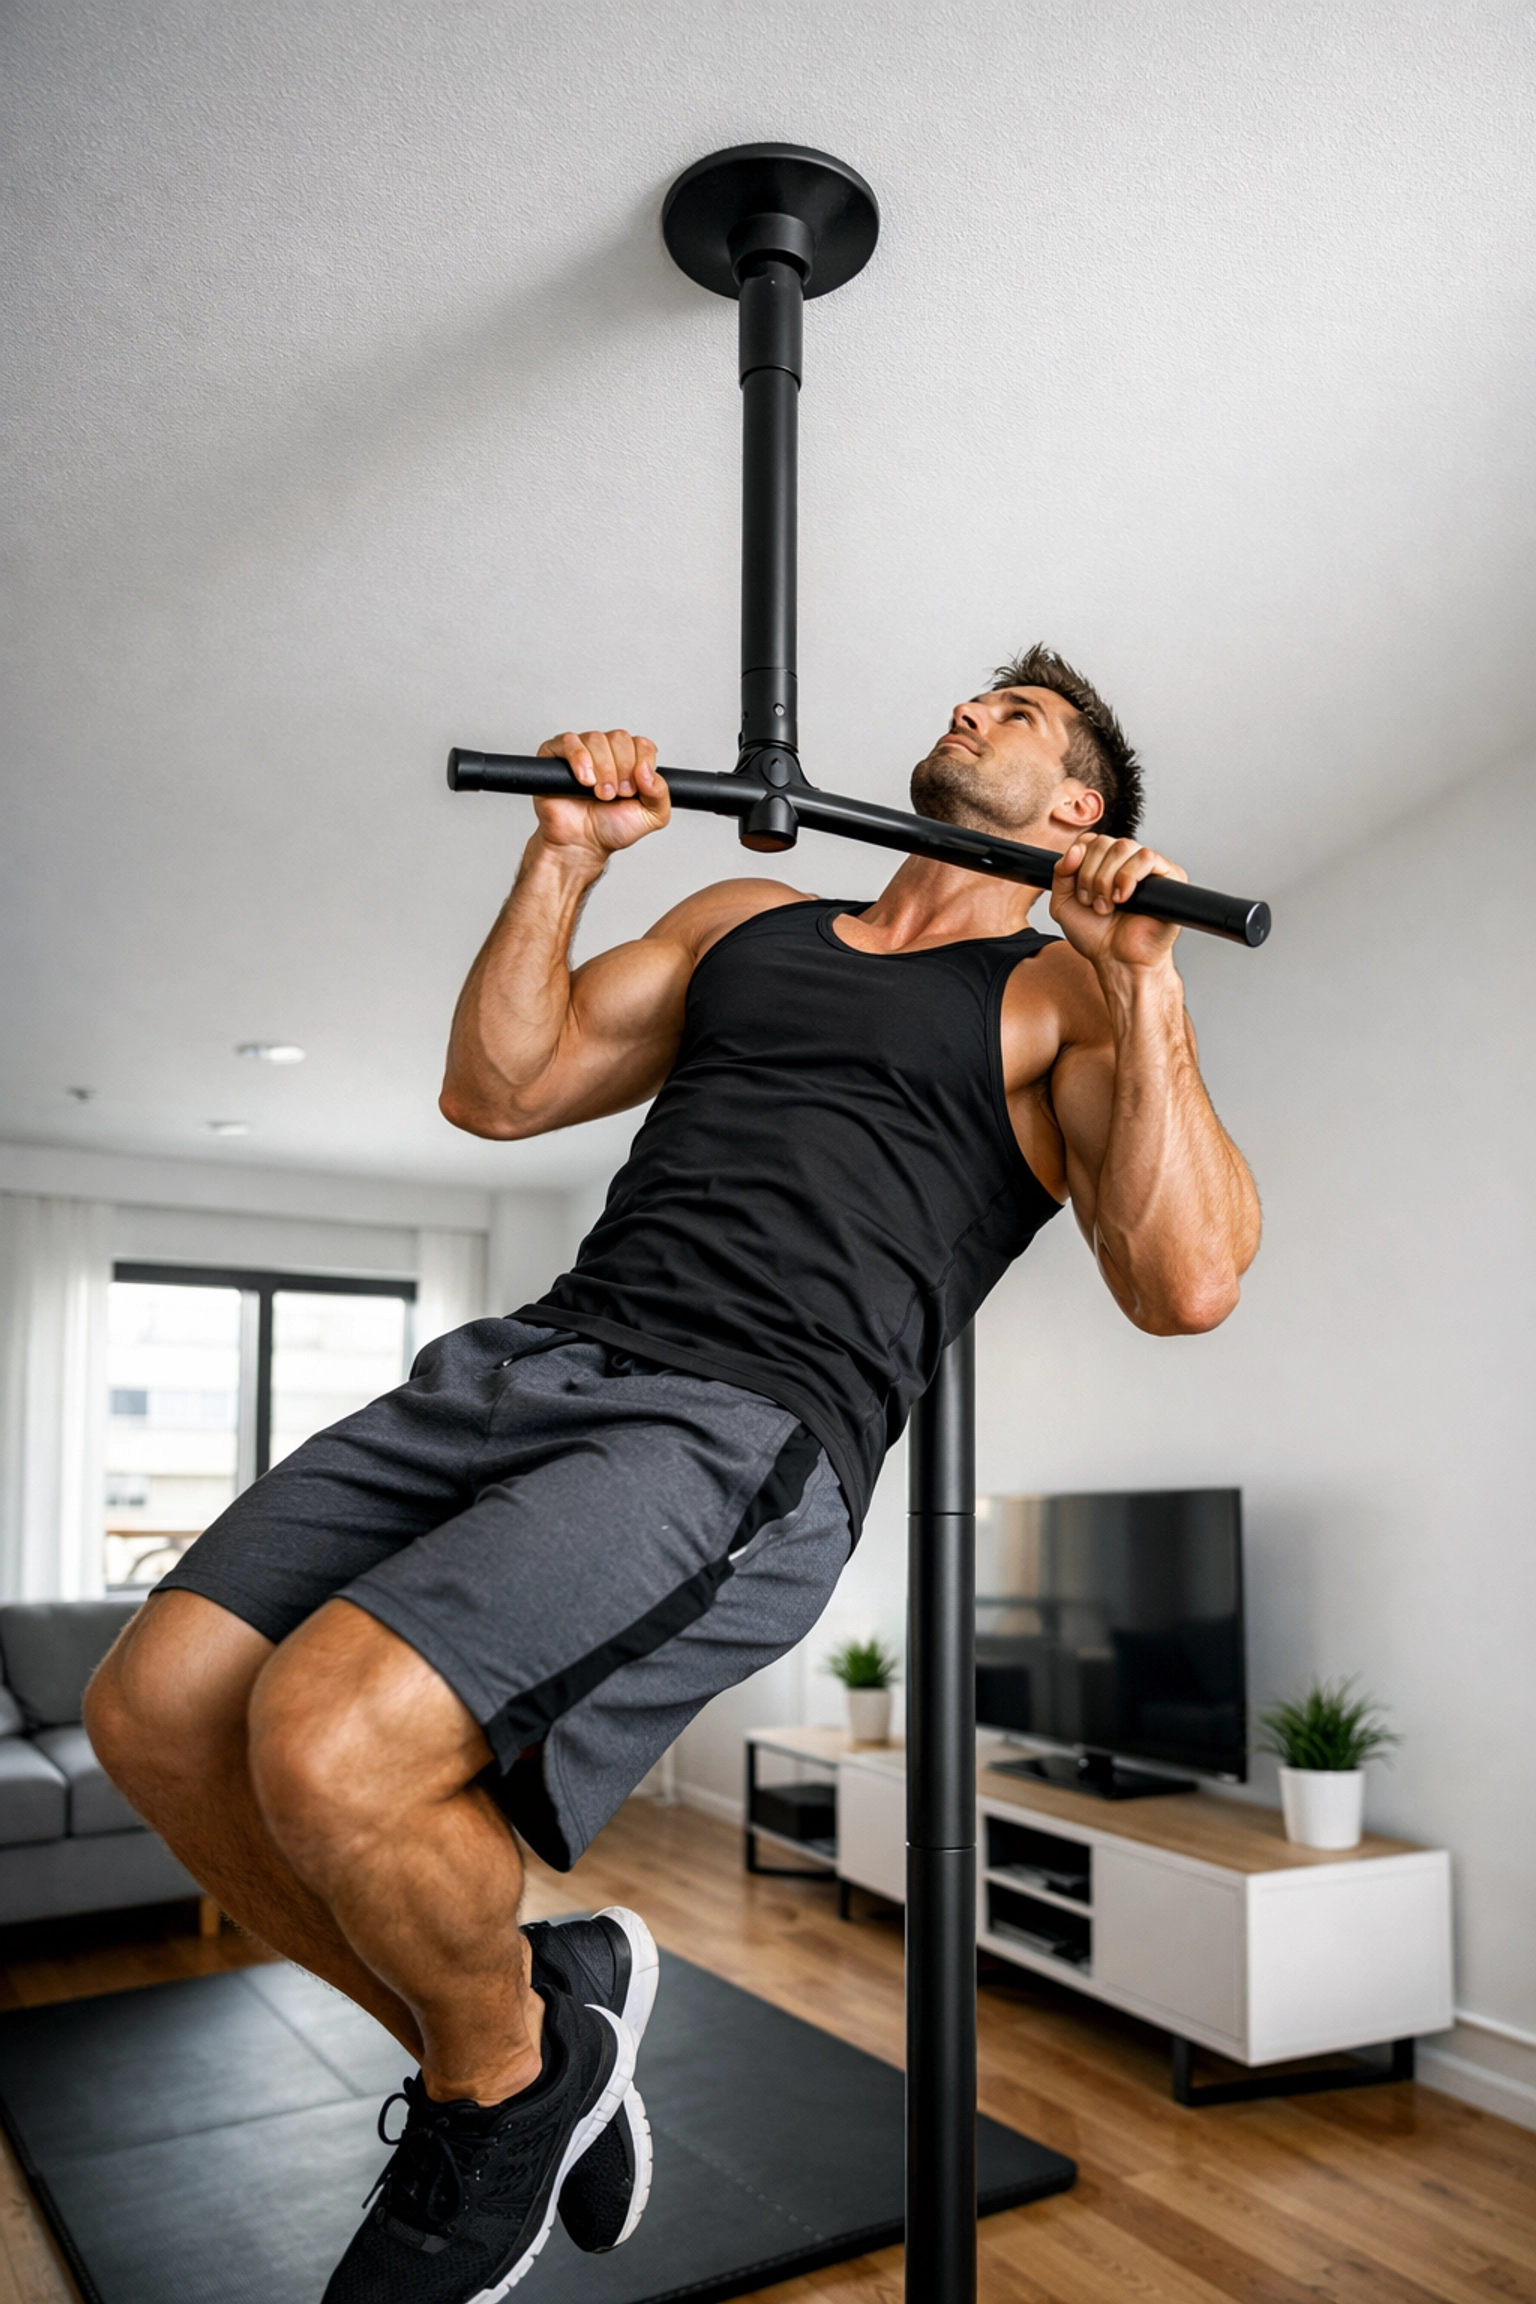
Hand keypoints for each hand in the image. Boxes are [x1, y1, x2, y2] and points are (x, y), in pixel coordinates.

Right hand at [533, 729, 670, 858]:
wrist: (581, 844)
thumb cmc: (610, 828)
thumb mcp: (650, 817)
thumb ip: (660, 793)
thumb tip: (648, 770)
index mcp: (630, 760)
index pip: (642, 744)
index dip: (640, 765)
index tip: (633, 790)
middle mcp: (607, 751)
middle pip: (620, 738)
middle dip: (621, 769)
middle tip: (614, 795)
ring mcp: (581, 751)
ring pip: (596, 739)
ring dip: (602, 768)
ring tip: (599, 793)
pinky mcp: (556, 755)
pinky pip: (569, 741)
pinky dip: (580, 759)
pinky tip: (585, 780)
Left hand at [1050, 835, 1186, 970]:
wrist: (1117, 960)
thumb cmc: (1097, 937)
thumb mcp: (1063, 904)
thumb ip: (1060, 874)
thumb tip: (1073, 851)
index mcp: (1103, 865)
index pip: (1090, 840)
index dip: (1079, 858)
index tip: (1074, 883)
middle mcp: (1125, 863)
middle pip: (1104, 842)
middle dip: (1090, 875)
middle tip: (1093, 902)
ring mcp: (1147, 868)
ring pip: (1124, 847)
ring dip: (1107, 879)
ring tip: (1108, 905)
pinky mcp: (1169, 876)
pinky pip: (1147, 858)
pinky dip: (1128, 877)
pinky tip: (1124, 898)